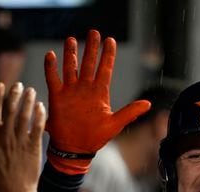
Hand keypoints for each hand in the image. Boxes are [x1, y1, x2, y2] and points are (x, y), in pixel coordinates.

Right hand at [0, 81, 45, 191]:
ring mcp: (19, 142)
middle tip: (20, 86)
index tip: (0, 85)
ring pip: (24, 116)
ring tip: (32, 91)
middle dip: (14, 95)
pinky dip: (39, 115)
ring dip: (28, 101)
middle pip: (10, 110)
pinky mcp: (33, 148)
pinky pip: (36, 127)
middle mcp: (5, 138)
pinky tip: (41, 107)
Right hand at [44, 29, 150, 174]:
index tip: (110, 40)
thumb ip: (130, 112)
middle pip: (88, 63)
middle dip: (91, 48)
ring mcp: (71, 92)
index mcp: (99, 93)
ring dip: (70, 54)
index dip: (108, 55)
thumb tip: (148, 103)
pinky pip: (53, 78)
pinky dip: (51, 67)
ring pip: (70, 67)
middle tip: (93, 33)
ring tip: (71, 39)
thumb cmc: (95, 138)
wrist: (74, 149)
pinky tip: (51, 55)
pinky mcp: (57, 97)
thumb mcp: (114, 125)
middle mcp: (85, 89)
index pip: (105, 69)